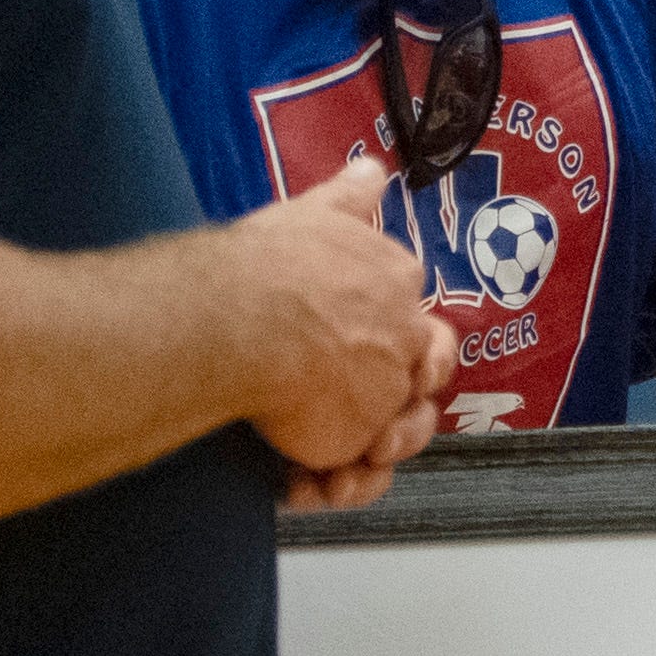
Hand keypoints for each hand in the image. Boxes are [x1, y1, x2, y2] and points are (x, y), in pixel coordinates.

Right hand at [219, 161, 455, 499]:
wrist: (240, 314)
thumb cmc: (266, 262)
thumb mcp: (312, 214)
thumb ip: (347, 198)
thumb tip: (373, 167)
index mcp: (395, 281)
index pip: (410, 320)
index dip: (381, 342)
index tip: (343, 351)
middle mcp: (402, 335)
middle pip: (414, 382)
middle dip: (393, 405)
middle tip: (354, 410)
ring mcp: (386, 388)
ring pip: (395, 434)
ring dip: (362, 449)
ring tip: (324, 459)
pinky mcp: (359, 436)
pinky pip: (362, 476)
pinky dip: (339, 487)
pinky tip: (305, 487)